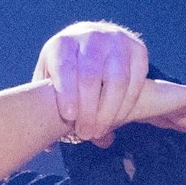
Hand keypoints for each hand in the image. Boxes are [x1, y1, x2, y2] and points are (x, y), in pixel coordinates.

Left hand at [34, 22, 149, 145]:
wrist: (91, 39)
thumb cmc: (65, 69)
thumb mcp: (50, 79)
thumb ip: (47, 107)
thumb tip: (48, 146)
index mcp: (62, 44)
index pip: (65, 68)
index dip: (67, 94)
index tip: (69, 117)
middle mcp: (90, 37)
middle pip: (91, 76)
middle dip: (89, 111)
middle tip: (85, 134)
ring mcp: (116, 41)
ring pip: (117, 80)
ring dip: (110, 111)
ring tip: (99, 131)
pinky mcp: (137, 48)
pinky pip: (137, 80)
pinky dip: (128, 104)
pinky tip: (117, 120)